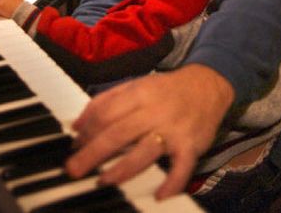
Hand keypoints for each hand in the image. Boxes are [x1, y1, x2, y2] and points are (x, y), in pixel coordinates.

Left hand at [66, 64, 233, 199]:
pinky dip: (171, 183)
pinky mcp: (191, 146)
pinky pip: (181, 168)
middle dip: (92, 153)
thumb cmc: (165, 89)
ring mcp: (173, 130)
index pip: (106, 113)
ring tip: (103, 181)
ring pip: (144, 153)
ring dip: (121, 169)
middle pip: (118, 133)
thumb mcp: (135, 85)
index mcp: (139, 93)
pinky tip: (159, 195)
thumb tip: (77, 124)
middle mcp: (154, 111)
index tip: (74, 145)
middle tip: (74, 169)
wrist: (207, 85)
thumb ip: (106, 101)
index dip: (87, 130)